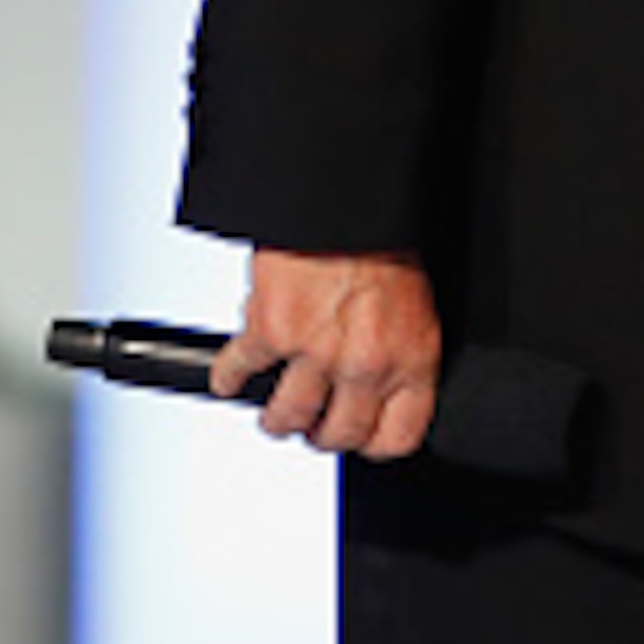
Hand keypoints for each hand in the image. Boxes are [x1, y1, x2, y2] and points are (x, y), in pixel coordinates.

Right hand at [216, 248, 441, 459]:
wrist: (349, 201)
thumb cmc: (385, 244)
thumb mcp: (415, 304)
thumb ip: (399, 350)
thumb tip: (377, 384)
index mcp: (412, 357)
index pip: (398, 436)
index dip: (372, 442)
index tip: (360, 435)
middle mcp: (367, 364)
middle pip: (337, 436)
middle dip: (320, 432)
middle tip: (313, 419)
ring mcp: (317, 352)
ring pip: (286, 419)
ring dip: (277, 416)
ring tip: (276, 407)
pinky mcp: (271, 331)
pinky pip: (237, 374)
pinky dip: (228, 377)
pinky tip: (232, 375)